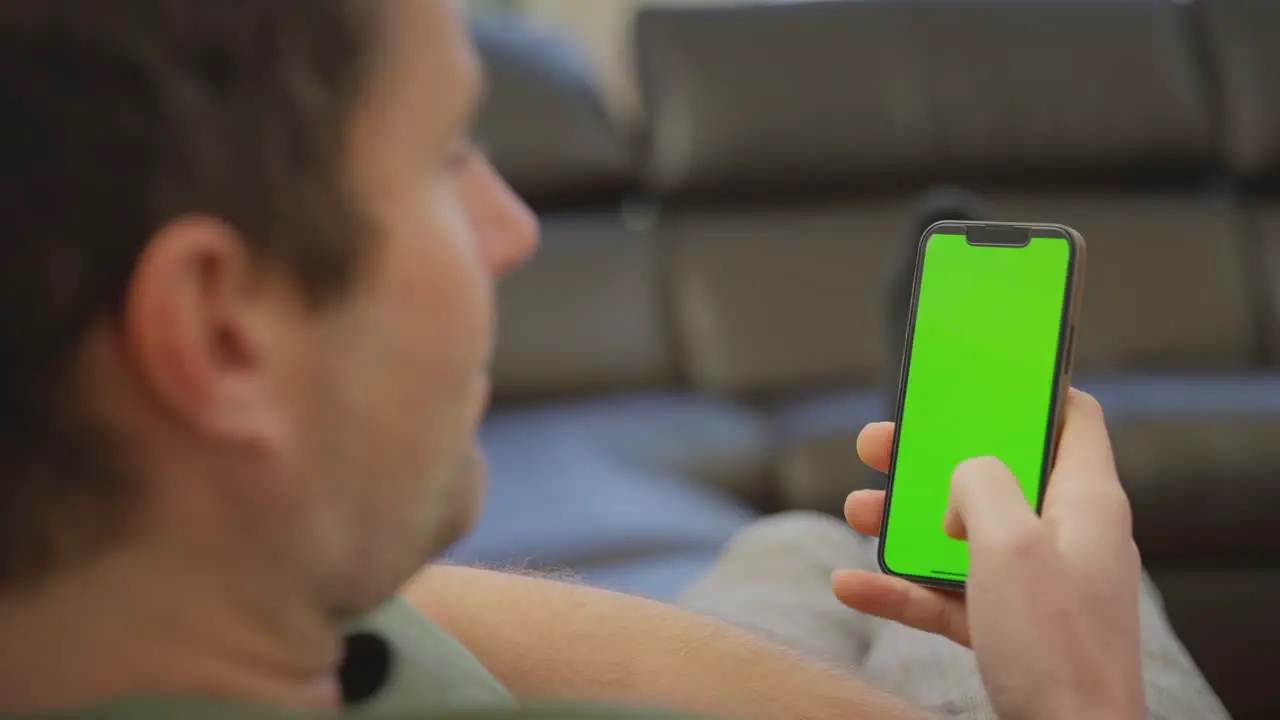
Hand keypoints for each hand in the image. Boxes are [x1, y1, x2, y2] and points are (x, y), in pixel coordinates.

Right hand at [831, 390, 1144, 719]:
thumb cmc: (1055, 644)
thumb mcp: (1008, 543)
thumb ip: (979, 483)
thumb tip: (960, 479)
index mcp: (1084, 499)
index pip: (1072, 418)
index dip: (1028, 391)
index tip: (976, 380)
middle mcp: (1063, 534)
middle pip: (994, 472)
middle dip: (931, 458)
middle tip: (881, 444)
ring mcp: (1036, 584)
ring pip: (961, 533)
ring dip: (904, 522)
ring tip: (855, 510)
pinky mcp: (1010, 626)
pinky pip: (949, 593)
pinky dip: (902, 588)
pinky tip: (851, 585)